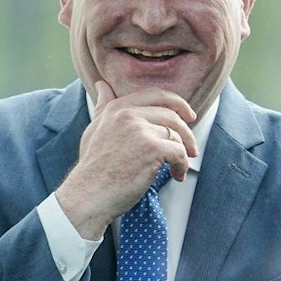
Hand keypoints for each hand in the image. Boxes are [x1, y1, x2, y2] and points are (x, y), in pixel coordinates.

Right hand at [55, 80, 197, 238]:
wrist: (88, 195)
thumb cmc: (93, 168)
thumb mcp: (95, 130)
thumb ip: (103, 107)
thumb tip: (103, 85)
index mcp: (117, 108)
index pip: (156, 95)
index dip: (177, 103)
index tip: (188, 116)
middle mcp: (128, 114)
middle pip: (171, 115)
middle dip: (186, 132)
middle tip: (192, 148)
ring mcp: (140, 130)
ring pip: (176, 135)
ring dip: (183, 154)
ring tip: (178, 168)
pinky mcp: (152, 149)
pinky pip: (179, 153)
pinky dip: (182, 166)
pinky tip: (176, 176)